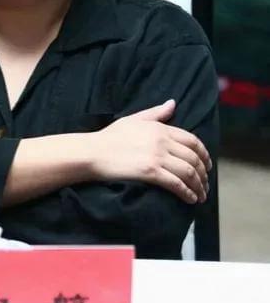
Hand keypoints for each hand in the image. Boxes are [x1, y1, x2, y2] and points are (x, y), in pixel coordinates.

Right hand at [89, 99, 210, 203]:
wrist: (93, 152)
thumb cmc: (110, 137)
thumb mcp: (134, 119)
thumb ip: (156, 113)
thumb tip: (173, 103)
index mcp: (160, 128)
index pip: (192, 141)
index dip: (204, 155)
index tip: (208, 165)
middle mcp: (162, 141)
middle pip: (193, 158)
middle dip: (204, 174)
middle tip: (206, 185)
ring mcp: (156, 157)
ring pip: (188, 172)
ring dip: (199, 186)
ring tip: (201, 195)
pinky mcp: (150, 172)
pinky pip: (176, 183)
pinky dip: (187, 192)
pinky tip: (190, 199)